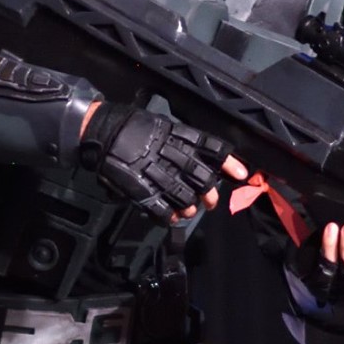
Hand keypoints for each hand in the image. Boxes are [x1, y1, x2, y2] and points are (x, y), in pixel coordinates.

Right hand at [78, 101, 247, 223]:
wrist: (101, 131)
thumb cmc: (130, 126)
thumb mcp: (161, 125)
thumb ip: (180, 140)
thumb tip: (201, 154)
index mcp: (176, 135)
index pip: (210, 148)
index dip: (228, 162)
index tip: (242, 173)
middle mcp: (170, 154)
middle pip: (201, 176)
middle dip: (210, 192)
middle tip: (211, 201)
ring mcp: (155, 172)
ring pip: (184, 195)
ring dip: (191, 206)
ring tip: (190, 210)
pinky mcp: (140, 188)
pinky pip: (161, 208)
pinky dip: (170, 216)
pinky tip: (172, 217)